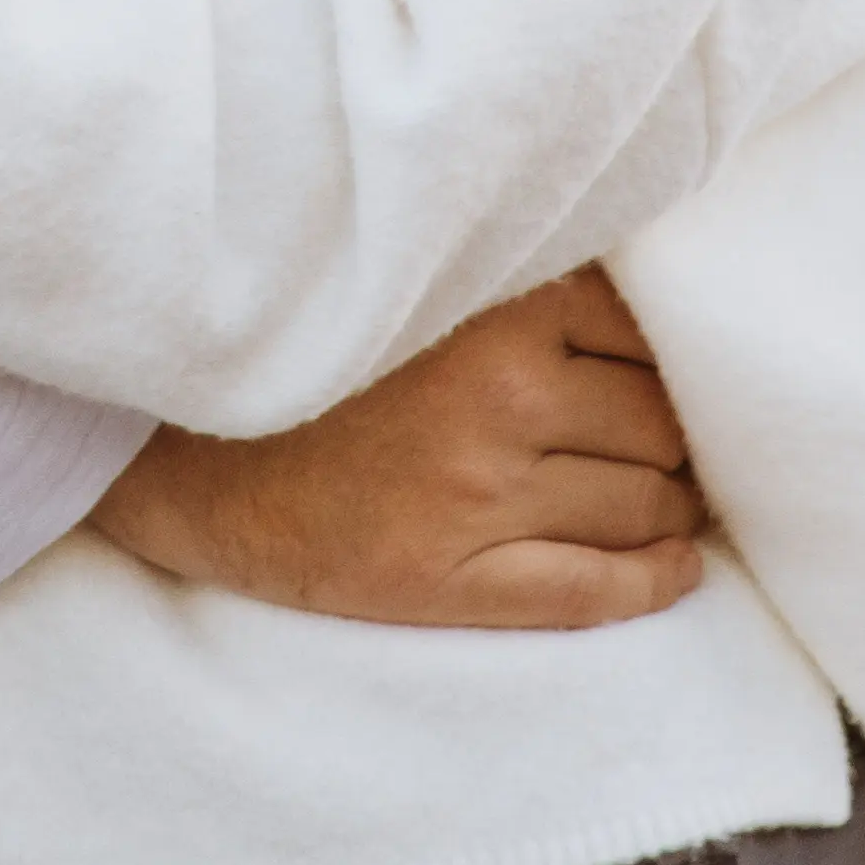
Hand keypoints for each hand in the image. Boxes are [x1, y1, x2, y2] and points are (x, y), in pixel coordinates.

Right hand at [88, 269, 707, 634]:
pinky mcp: (448, 579)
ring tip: (675, 498)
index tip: (677, 372)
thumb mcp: (420, 276)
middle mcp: (501, 395)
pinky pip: (592, 591)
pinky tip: (677, 568)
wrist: (182, 445)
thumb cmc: (312, 350)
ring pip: (638, 505)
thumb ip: (522, 273)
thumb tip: (657, 296)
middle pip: (659, 423)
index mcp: (498, 303)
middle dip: (679, 437)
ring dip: (671, 505)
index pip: (649, 336)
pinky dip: (653, 581)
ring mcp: (477, 495)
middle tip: (683, 442)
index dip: (671, 360)